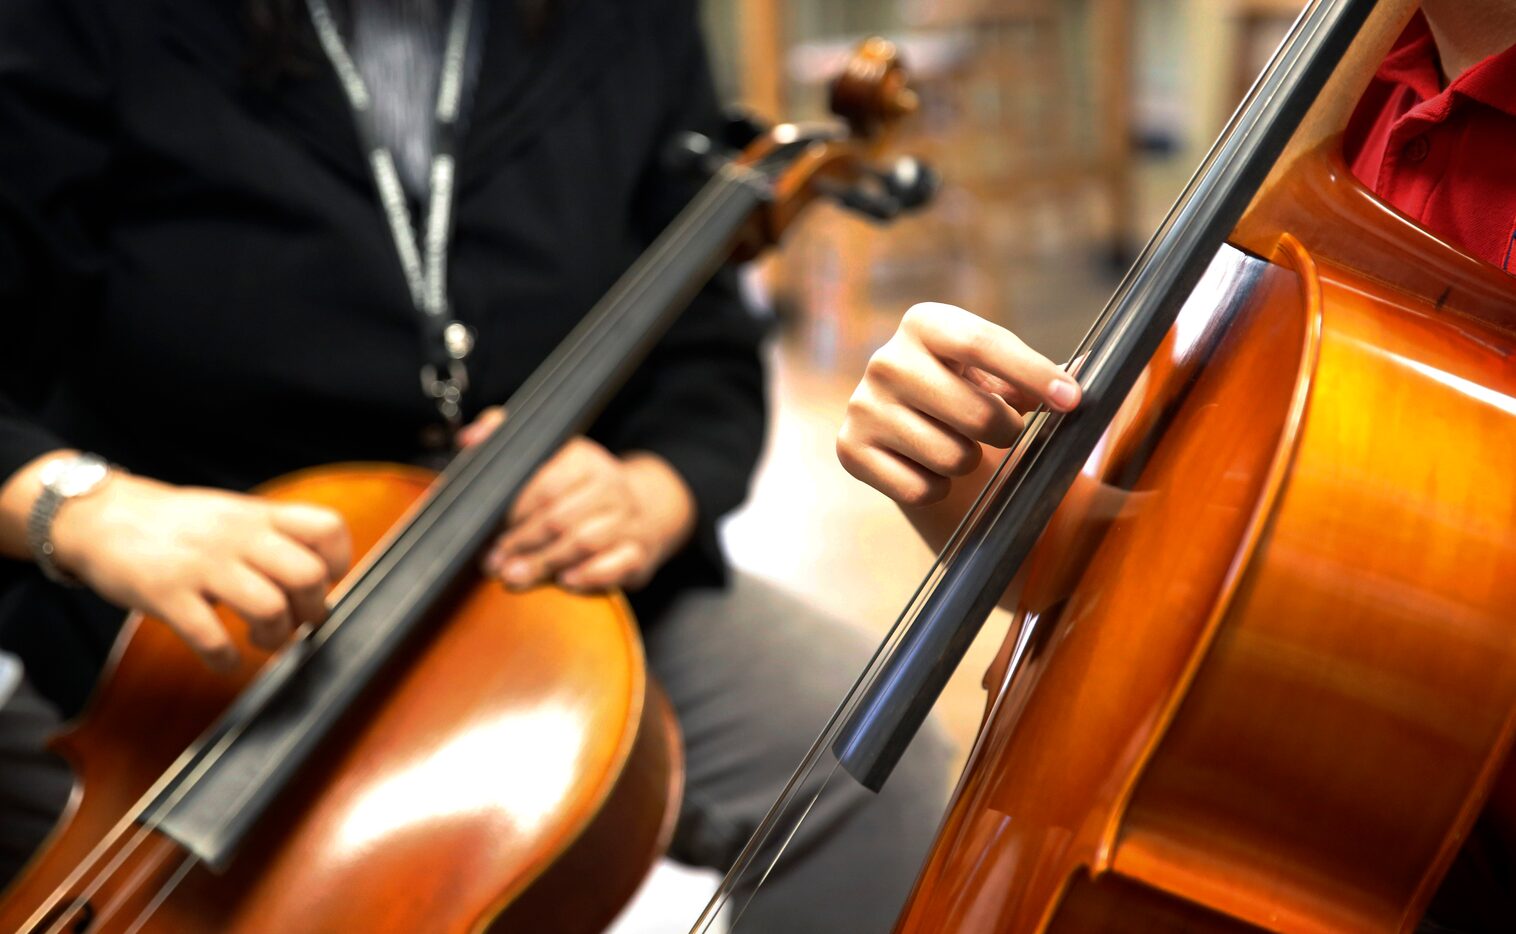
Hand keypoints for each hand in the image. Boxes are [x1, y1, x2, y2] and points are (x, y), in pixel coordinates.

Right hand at [50, 472, 350, 670]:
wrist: (99, 515)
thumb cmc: (175, 524)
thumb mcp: (231, 514)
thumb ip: (272, 538)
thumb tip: (318, 580)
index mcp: (257, 516)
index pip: (325, 527)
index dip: (338, 561)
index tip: (326, 583)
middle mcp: (236, 537)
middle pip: (307, 575)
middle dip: (312, 611)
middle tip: (299, 623)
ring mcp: (201, 565)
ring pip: (269, 608)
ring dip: (275, 638)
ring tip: (263, 641)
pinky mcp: (166, 594)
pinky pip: (211, 638)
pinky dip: (226, 660)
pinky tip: (224, 660)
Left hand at [460, 408, 695, 592]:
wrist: (643, 508)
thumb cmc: (581, 487)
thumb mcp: (548, 454)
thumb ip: (504, 439)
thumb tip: (470, 438)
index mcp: (585, 459)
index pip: (545, 486)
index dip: (514, 512)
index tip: (489, 529)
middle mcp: (610, 486)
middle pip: (559, 518)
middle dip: (521, 543)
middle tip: (493, 561)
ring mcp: (628, 520)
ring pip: (584, 543)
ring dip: (545, 563)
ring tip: (515, 575)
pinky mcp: (639, 551)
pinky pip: (617, 564)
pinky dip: (589, 575)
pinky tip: (565, 581)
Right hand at [837, 302, 1080, 506]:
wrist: (916, 438)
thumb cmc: (975, 397)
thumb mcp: (1004, 375)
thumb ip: (1042, 374)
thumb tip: (1084, 371)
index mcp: (926, 323)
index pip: (984, 343)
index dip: (1034, 374)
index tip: (1073, 401)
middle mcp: (886, 359)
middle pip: (975, 411)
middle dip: (1006, 431)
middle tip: (1005, 432)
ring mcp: (862, 405)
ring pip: (952, 457)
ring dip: (970, 462)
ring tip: (960, 447)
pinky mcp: (849, 450)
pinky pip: (920, 488)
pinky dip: (939, 489)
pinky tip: (930, 469)